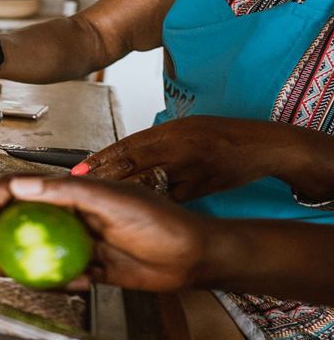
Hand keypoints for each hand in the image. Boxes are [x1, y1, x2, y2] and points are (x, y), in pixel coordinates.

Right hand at [0, 175, 212, 291]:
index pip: (14, 192)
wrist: (192, 257)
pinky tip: (83, 282)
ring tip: (21, 279)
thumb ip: (66, 191)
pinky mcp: (82, 268)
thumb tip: (20, 186)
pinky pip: (54, 277)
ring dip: (15, 267)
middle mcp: (63, 215)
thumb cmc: (160, 221)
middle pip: (10, 224)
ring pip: (28, 253)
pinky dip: (58, 283)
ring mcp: (71, 243)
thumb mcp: (112, 200)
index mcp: (65, 192)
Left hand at [74, 117, 282, 201]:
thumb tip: (119, 155)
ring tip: (97, 202)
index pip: (127, 146)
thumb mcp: (184, 127)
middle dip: (101, 178)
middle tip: (79, 188)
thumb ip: (152, 141)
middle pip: (131, 167)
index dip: (99, 159)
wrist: (261, 147)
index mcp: (171, 131)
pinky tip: (130, 212)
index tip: (78, 170)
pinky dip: (146, 204)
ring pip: (146, 187)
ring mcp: (188, 173)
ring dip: (120, 194)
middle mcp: (178, 150)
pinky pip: (165, 199)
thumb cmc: (220, 134)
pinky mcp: (198, 191)